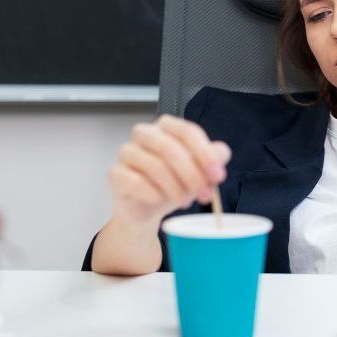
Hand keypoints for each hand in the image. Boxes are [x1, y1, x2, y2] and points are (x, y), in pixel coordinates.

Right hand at [108, 115, 231, 228]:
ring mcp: (127, 152)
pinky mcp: (115, 173)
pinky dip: (152, 193)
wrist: (147, 208)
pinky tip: (159, 199)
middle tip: (204, 194)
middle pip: (171, 148)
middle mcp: (144, 134)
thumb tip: (221, 153)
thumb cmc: (173, 184)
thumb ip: (213, 158)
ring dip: (175, 188)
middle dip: (192, 174)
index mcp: (166, 127)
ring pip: (155, 166)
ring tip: (185, 201)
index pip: (187, 131)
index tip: (218, 175)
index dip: (205, 154)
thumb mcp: (198, 171)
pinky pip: (135, 181)